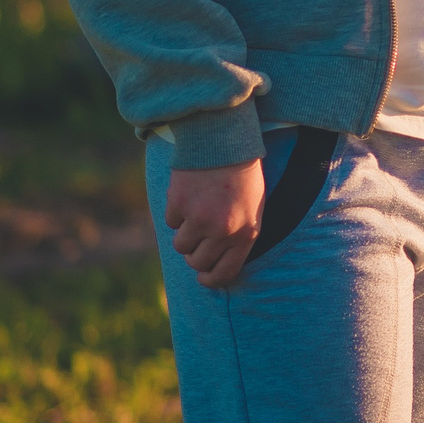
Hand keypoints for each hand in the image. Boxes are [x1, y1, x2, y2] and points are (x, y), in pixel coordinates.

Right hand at [166, 160, 265, 288]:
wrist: (225, 143)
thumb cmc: (243, 177)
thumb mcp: (252, 209)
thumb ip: (238, 236)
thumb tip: (216, 264)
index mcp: (246, 233)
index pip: (225, 273)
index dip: (210, 279)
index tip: (203, 277)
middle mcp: (223, 231)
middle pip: (197, 262)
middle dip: (195, 254)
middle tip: (198, 237)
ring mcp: (199, 219)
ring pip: (181, 246)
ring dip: (185, 233)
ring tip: (197, 211)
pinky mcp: (179, 205)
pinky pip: (171, 223)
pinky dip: (177, 212)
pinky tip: (190, 194)